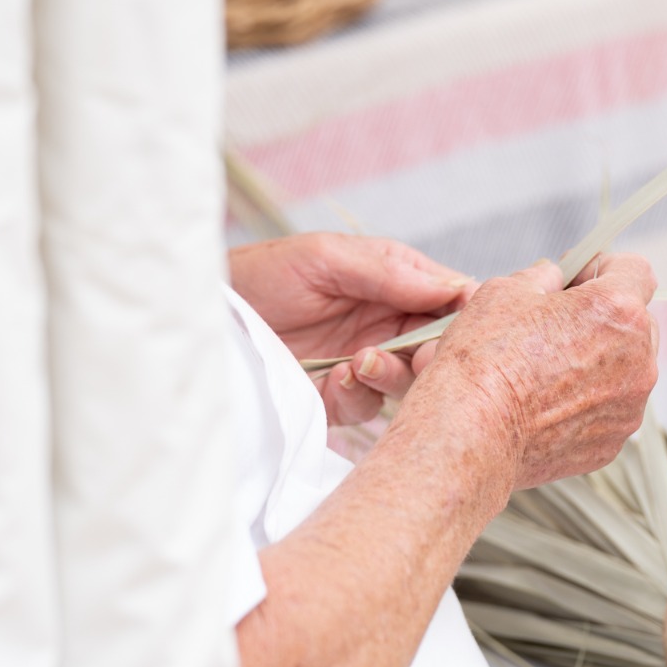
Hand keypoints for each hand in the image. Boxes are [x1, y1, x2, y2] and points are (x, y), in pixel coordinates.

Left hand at [228, 233, 475, 424]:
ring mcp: (362, 365)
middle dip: (434, 354)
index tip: (460, 326)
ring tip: (362, 360)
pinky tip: (337, 379)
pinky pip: (369, 409)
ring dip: (393, 375)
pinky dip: (359, 395)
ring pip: (409, 382)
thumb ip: (389, 270)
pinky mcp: (337, 401)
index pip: (449, 301)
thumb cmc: (259, 276)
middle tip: (422, 355)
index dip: (462, 316)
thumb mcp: (324, 257)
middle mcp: (383, 326)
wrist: (204, 320)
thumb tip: (455, 285)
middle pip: (437, 348)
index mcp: (391, 285)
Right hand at [406, 253, 659, 491]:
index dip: (604, 267)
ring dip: (598, 362)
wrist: (472, 432)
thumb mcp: (507, 291)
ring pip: (625, 370)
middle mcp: (638, 359)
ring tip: (547, 370)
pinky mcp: (613, 442)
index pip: (635, 271)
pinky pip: (610, 410)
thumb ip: (544, 277)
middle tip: (558, 323)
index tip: (580, 277)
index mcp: (617, 311)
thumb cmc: (486, 361)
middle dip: (604, 317)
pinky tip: (546, 403)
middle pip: (637, 322)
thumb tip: (553, 280)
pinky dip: (587, 402)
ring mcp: (629, 406)